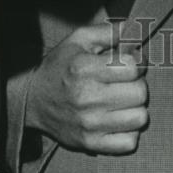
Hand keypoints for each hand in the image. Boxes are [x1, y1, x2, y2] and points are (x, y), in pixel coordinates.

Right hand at [26, 22, 147, 154]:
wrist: (32, 100)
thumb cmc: (60, 66)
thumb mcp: (79, 39)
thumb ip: (109, 31)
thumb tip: (136, 29)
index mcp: (85, 69)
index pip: (134, 67)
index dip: (138, 61)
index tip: (131, 62)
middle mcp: (87, 98)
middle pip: (140, 92)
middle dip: (138, 83)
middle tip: (126, 82)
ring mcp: (89, 124)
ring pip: (139, 118)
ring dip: (136, 107)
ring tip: (122, 100)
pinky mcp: (89, 144)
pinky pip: (129, 142)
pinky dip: (130, 131)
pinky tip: (119, 119)